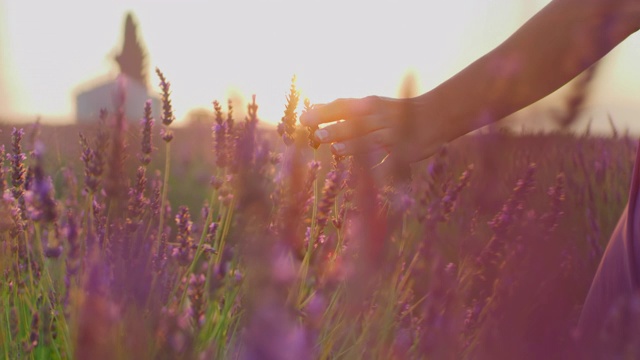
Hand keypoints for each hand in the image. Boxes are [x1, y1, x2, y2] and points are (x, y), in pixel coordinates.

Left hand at [300, 94, 454, 164]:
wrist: (434, 116)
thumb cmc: (394, 112)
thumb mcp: (370, 105)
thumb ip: (343, 108)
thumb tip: (312, 107)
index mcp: (369, 105)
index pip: (343, 106)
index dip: (324, 112)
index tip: (304, 118)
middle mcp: (379, 118)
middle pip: (356, 124)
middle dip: (337, 129)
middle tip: (317, 135)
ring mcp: (392, 135)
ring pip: (371, 141)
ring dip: (354, 146)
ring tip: (336, 150)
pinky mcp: (404, 152)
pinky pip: (389, 162)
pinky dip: (378, 169)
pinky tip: (364, 177)